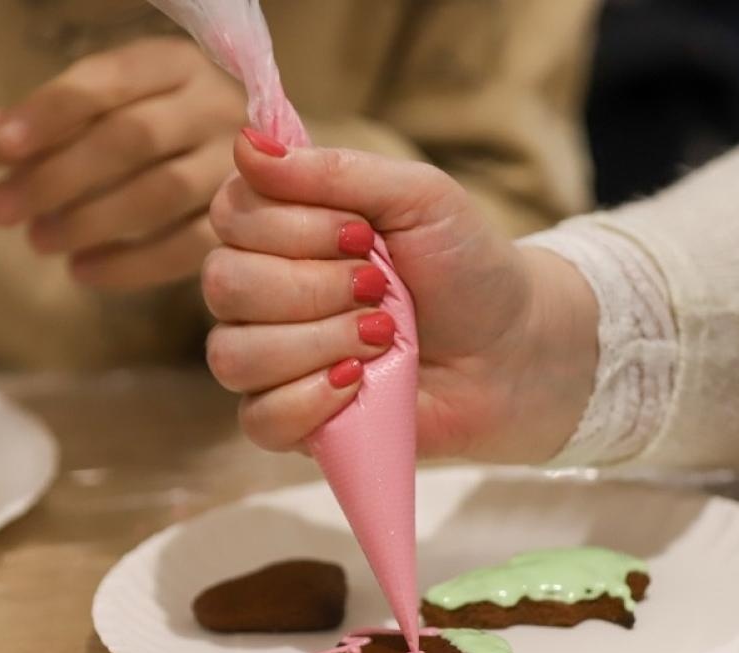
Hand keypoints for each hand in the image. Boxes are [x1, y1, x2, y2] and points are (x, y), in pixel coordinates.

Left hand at [0, 37, 245, 290]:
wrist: (266, 166)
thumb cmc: (163, 130)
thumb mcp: (108, 109)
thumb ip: (44, 124)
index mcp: (176, 64)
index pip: (107, 81)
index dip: (49, 112)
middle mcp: (216, 106)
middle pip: (132, 138)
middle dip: (58, 176)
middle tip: (0, 208)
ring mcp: (238, 166)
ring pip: (161, 193)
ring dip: (90, 221)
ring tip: (38, 240)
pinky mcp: (249, 221)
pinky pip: (188, 246)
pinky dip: (131, 264)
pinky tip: (84, 271)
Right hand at [202, 133, 599, 461]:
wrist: (514, 352)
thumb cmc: (467, 268)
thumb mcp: (418, 196)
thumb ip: (335, 170)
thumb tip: (247, 143)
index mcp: (282, 228)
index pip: (230, 215)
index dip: (293, 227)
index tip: (363, 236)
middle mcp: (262, 292)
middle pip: (225, 284)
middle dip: (314, 287)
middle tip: (381, 290)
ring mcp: (271, 361)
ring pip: (233, 354)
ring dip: (318, 343)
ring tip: (381, 338)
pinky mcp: (291, 422)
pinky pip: (258, 418)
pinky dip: (310, 400)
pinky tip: (357, 384)